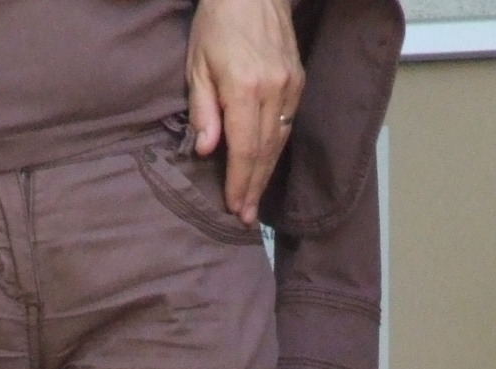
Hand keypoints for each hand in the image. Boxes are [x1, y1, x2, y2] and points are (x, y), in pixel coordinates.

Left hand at [186, 0, 303, 224]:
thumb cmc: (217, 24)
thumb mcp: (197, 64)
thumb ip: (204, 109)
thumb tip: (206, 150)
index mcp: (244, 88)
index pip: (244, 149)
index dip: (239, 182)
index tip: (235, 207)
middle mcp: (272, 92)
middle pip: (264, 152)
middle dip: (254, 187)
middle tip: (247, 218)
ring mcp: (290, 88)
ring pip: (279, 142)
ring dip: (266, 174)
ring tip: (255, 200)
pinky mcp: (298, 83)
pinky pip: (287, 125)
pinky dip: (275, 150)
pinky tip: (265, 166)